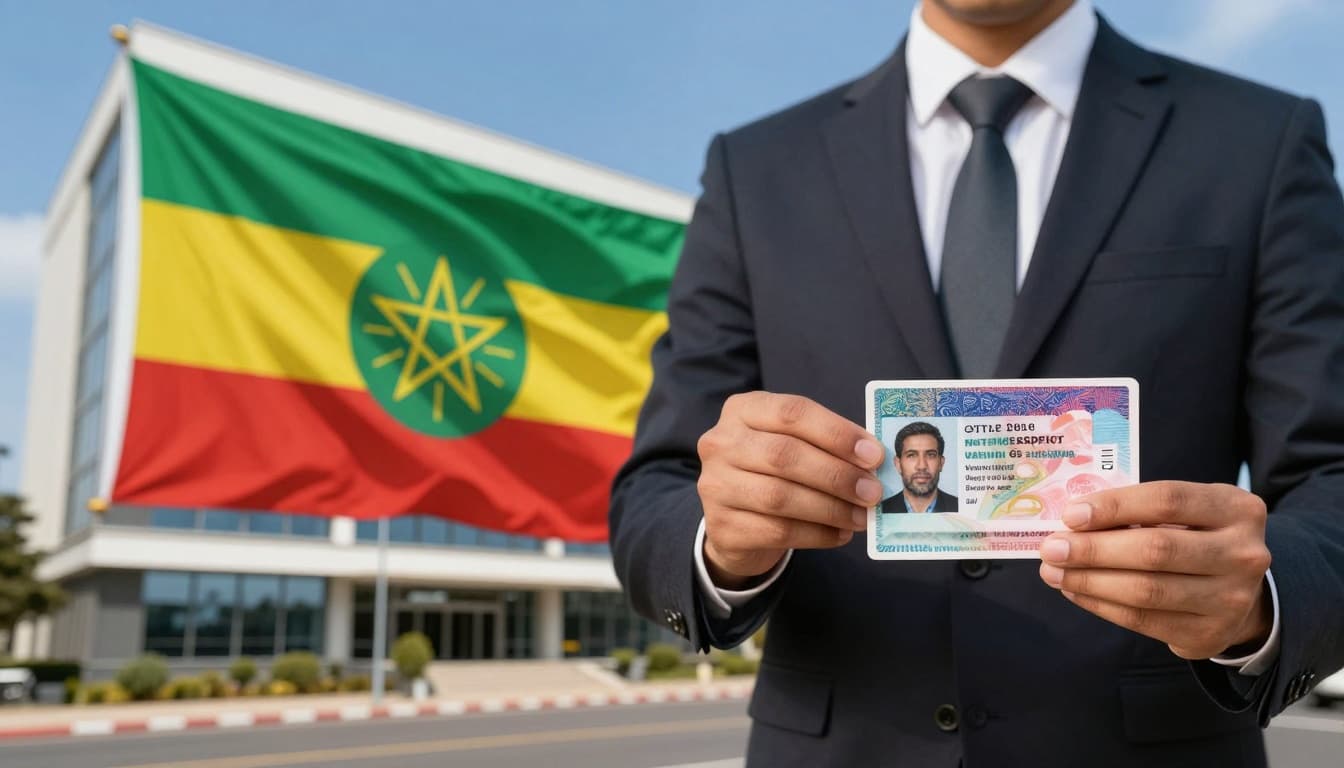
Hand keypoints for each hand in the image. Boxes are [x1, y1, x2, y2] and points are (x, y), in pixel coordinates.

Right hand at [697, 392, 883, 588]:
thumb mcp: (793, 444)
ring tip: (862, 517)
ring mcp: (714, 486)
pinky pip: (777, 531)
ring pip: (780, 496)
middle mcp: (720, 443)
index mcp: (742, 410)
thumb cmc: (774, 473)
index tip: (874, 455)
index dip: (837, 433)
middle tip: (872, 492)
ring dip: (830, 508)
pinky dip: (817, 535)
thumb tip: (873, 462)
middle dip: (837, 475)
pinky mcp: (721, 527)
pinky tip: (840, 534)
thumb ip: (826, 445)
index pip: (792, 413)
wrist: (735, 521)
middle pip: (784, 455)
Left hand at [1038, 481, 1273, 659]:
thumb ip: (1141, 511)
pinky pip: (1143, 621)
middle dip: (1094, 549)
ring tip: (1054, 572)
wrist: (1243, 592)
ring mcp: (1231, 599)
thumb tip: (1072, 522)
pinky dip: (1101, 605)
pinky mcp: (1209, 634)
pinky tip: (1075, 592)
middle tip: (1051, 548)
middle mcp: (1243, 554)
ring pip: (1146, 590)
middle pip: (1155, 550)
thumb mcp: (1188, 512)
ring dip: (1089, 581)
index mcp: (1236, 509)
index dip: (1115, 506)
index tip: (1071, 515)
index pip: (1167, 500)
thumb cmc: (1198, 537)